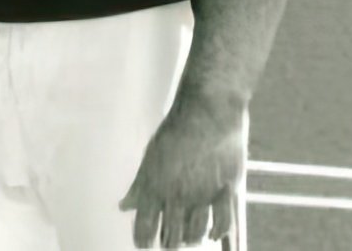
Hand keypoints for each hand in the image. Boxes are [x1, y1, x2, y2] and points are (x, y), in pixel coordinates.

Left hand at [119, 89, 247, 248]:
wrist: (209, 113)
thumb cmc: (176, 131)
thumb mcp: (151, 157)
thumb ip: (139, 186)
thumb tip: (125, 206)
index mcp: (155, 186)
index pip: (146, 225)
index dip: (143, 239)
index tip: (142, 246)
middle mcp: (178, 195)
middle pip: (171, 234)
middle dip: (167, 243)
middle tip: (166, 244)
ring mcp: (203, 195)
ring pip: (196, 233)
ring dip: (189, 239)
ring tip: (186, 241)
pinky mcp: (226, 191)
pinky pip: (222, 223)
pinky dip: (216, 233)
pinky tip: (211, 236)